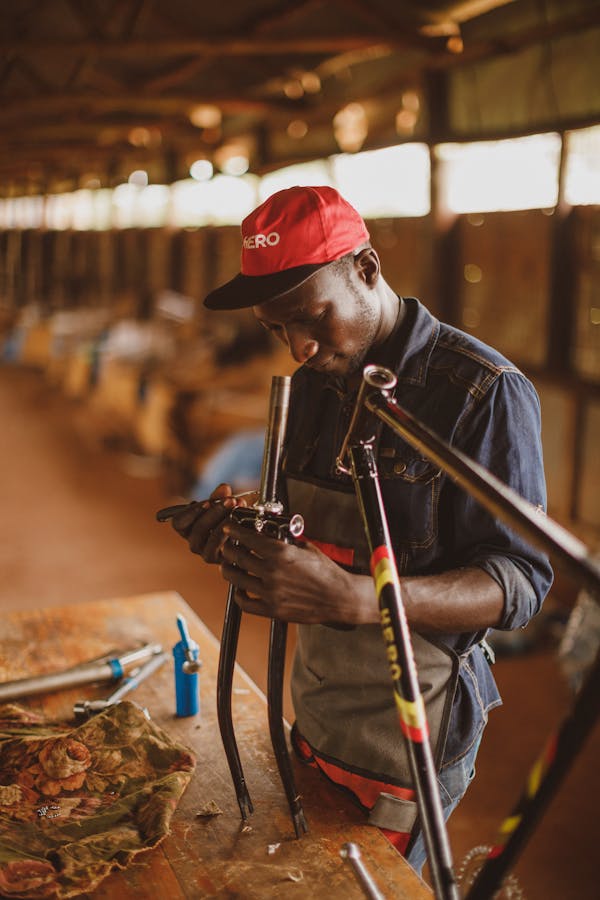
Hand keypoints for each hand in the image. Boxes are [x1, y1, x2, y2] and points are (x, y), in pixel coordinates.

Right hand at [170, 483, 253, 563]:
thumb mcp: (221, 504)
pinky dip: (233, 534)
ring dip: (225, 523)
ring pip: (210, 540)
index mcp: (188, 528)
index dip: (190, 512)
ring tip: (237, 511)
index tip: (207, 502)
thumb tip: (224, 487)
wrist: (246, 537)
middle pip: (197, 530)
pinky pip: (224, 549)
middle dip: (215, 512)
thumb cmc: (229, 518)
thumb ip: (219, 496)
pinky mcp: (222, 560)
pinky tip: (241, 524)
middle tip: (230, 500)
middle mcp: (195, 543)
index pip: (178, 523)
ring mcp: (207, 553)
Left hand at [219, 520, 376, 624]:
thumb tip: (270, 534)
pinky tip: (239, 589)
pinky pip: (246, 603)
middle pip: (238, 558)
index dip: (234, 532)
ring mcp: (271, 592)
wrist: (340, 597)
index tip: (228, 529)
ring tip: (227, 566)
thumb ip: (286, 541)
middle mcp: (273, 572)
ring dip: (228, 571)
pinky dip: (239, 595)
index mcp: (281, 553)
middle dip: (228, 550)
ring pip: (237, 580)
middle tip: (226, 547)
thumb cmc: (326, 571)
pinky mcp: (273, 610)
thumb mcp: (306, 548)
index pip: (248, 539)